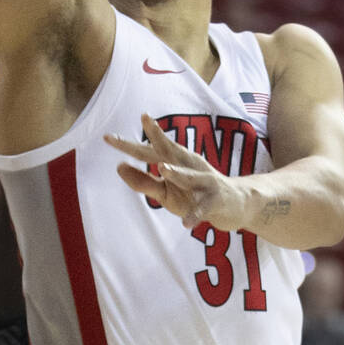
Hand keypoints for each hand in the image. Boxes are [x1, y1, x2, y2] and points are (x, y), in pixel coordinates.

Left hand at [105, 113, 254, 231]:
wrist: (235, 203)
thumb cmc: (195, 194)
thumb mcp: (166, 191)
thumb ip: (143, 181)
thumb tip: (119, 167)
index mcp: (174, 161)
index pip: (148, 151)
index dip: (129, 144)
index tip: (108, 137)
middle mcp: (188, 164)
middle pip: (169, 150)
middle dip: (157, 136)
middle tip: (145, 120)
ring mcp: (203, 181)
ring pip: (188, 176)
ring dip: (176, 172)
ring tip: (163, 168)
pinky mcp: (215, 199)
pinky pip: (203, 208)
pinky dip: (195, 215)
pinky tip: (186, 224)